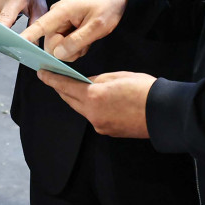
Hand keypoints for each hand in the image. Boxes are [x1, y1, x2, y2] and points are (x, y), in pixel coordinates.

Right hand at [20, 0, 128, 61]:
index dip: (28, 37)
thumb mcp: (97, 26)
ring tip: (87, 40)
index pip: (40, 26)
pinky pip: (65, 44)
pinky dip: (76, 46)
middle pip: (51, 45)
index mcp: (61, 12)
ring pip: (58, 47)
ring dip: (73, 49)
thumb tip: (56, 55)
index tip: (15, 44)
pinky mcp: (66, 27)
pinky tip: (86, 40)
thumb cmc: (108, 6)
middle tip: (84, 45)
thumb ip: (76, 41)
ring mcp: (61, 22)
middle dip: (66, 51)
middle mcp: (56, 17)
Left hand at [37, 70, 154, 137]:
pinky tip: (97, 100)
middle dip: (62, 88)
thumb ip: (97, 80)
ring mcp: (100, 125)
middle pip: (70, 100)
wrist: (164, 113)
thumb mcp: (118, 76)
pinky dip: (91, 107)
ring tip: (77, 86)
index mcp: (93, 97)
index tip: (41, 73)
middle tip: (54, 77)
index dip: (52, 79)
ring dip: (77, 98)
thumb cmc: (144, 89)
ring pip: (82, 109)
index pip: (66, 86)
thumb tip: (87, 83)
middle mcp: (92, 114)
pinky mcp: (108, 131)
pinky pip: (93, 116)